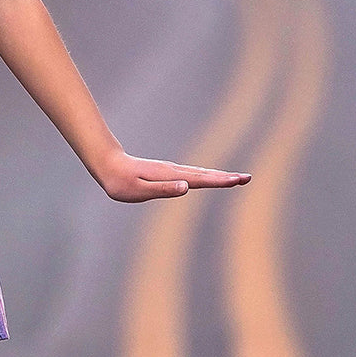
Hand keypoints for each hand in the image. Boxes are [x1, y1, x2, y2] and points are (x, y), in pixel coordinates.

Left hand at [93, 147, 250, 202]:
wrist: (108, 166)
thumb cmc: (121, 182)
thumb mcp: (139, 190)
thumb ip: (163, 189)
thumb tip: (186, 187)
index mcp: (170, 176)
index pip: (200, 179)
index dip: (219, 181)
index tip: (237, 180)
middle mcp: (174, 171)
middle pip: (206, 174)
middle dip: (227, 177)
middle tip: (247, 178)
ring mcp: (173, 171)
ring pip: (201, 173)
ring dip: (220, 176)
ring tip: (238, 178)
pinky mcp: (169, 173)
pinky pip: (193, 174)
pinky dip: (208, 176)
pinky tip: (213, 178)